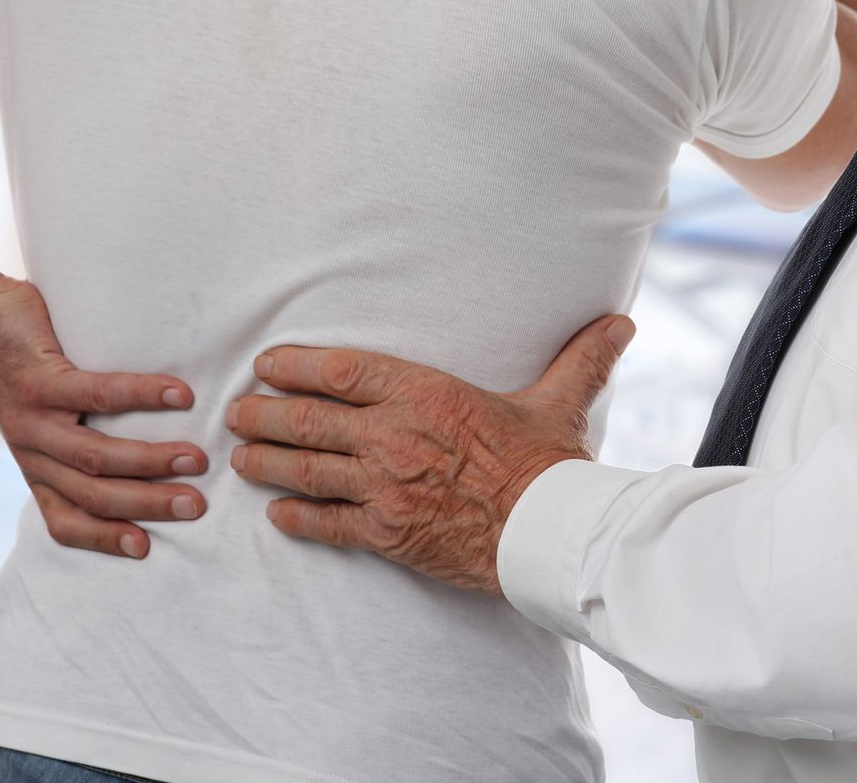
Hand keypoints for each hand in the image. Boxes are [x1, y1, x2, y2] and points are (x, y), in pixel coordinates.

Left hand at [0, 274, 207, 558]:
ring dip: (150, 461)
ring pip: (94, 455)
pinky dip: (143, 396)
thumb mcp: (39, 412)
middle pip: (91, 494)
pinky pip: (97, 394)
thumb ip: (77, 433)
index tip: (145, 548)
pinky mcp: (39, 380)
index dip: (101, 538)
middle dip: (147, 505)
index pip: (63, 520)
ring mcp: (32, 418)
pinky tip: (179, 394)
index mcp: (34, 464)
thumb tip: (144, 445)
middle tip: (196, 506)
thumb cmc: (20, 357)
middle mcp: (30, 450)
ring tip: (195, 459)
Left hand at [225, 314, 636, 593]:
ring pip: (305, 469)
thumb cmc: (551, 464)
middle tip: (236, 411)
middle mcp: (395, 437)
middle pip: (308, 419)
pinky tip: (277, 514)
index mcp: (427, 394)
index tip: (268, 363)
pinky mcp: (386, 533)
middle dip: (263, 413)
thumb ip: (580, 358)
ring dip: (266, 462)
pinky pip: (325, 524)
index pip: (343, 370)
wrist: (550, 534)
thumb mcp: (561, 401)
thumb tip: (620, 322)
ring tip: (241, 457)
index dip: (296, 365)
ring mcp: (385, 487)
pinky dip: (295, 518)